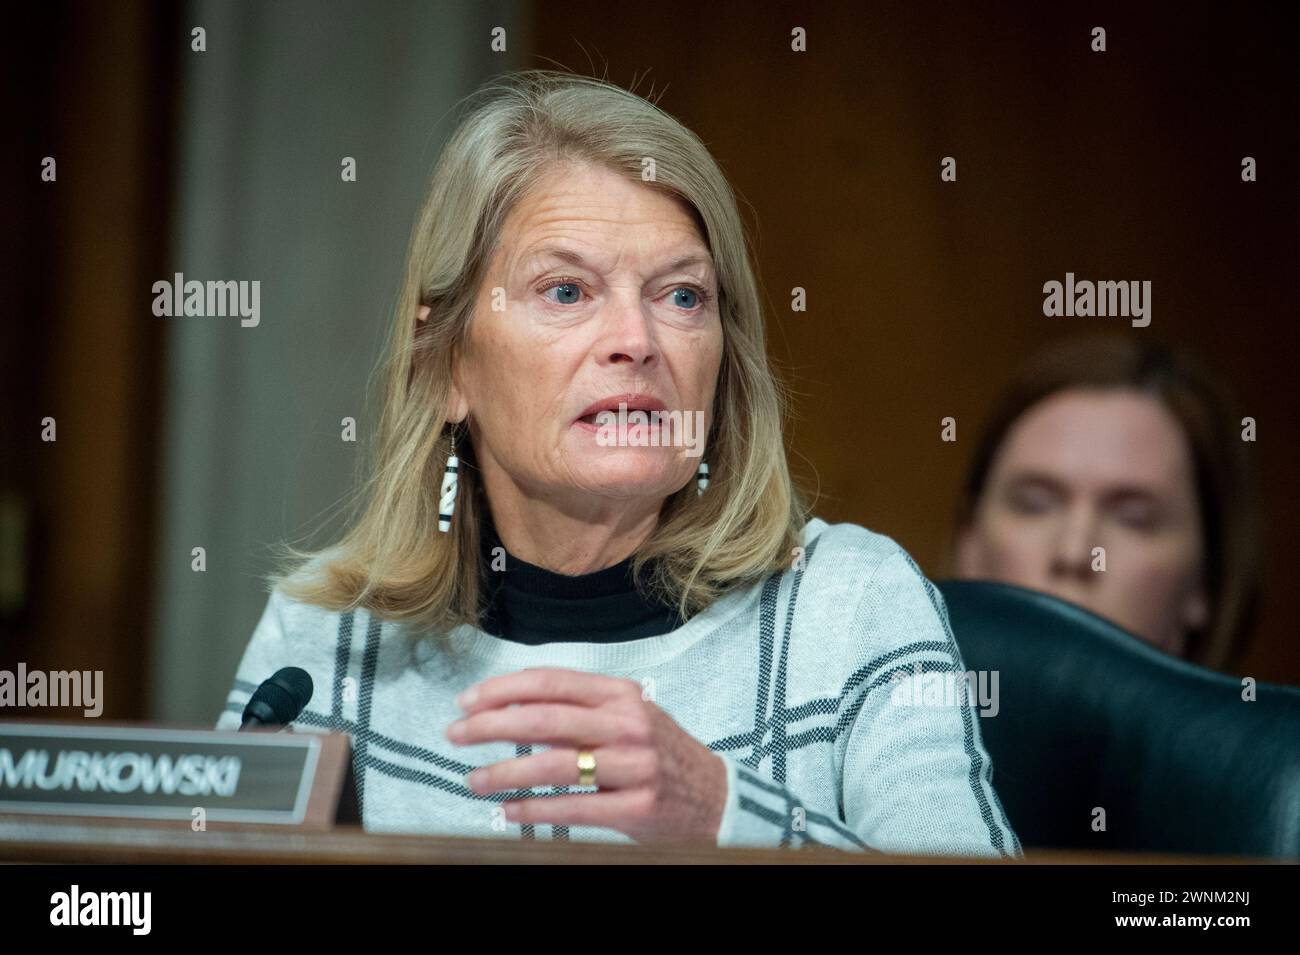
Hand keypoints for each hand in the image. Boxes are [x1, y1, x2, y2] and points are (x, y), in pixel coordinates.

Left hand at [445, 667, 726, 843]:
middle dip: (490, 725)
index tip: (468, 700)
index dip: (502, 689)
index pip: (551, 682)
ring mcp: (635, 766)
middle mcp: (628, 724)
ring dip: (503, 772)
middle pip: (544, 718)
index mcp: (622, 694)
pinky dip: (533, 808)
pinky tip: (508, 810)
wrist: (716, 797)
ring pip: (553, 764)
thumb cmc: (660, 753)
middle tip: (455, 734)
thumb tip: (511, 711)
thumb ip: (577, 713)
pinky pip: (572, 807)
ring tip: (473, 780)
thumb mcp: (627, 718)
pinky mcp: (637, 807)